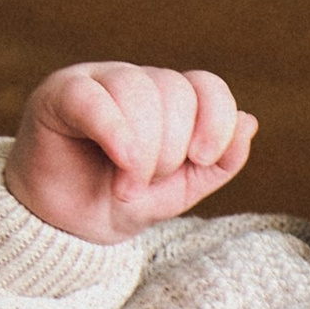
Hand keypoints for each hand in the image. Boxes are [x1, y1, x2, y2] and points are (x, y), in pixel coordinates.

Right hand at [7, 63, 256, 242]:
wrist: (69, 227)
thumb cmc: (123, 201)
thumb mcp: (183, 189)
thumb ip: (221, 161)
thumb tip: (249, 123)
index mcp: (170, 99)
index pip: (206, 85)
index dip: (216, 120)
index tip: (204, 159)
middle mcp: (137, 81)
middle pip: (174, 90)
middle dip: (170, 149)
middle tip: (146, 184)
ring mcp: (98, 82)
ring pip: (138, 91)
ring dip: (142, 151)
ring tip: (126, 186)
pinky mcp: (60, 94)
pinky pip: (94, 98)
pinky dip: (116, 132)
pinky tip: (122, 162)